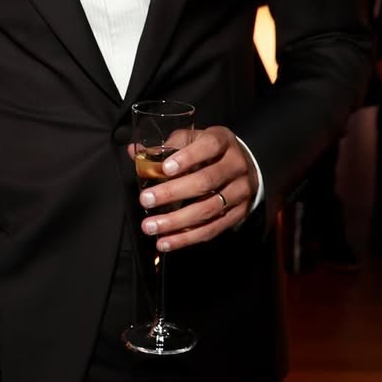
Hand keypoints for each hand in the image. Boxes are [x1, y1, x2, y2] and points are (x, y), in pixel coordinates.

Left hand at [130, 124, 257, 253]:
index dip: (187, 158)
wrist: (247, 167)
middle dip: (172, 193)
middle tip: (146, 200)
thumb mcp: (192, 140)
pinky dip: (187, 237)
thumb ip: (165, 146)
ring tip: (151, 226)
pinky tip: (167, 241)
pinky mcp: (239, 213)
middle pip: (205, 181)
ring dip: (176, 221)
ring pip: (208, 208)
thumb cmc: (210, 152)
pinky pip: (212, 228)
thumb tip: (133, 152)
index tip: (165, 169)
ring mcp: (240, 191)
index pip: (208, 146)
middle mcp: (235, 165)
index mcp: (222, 141)